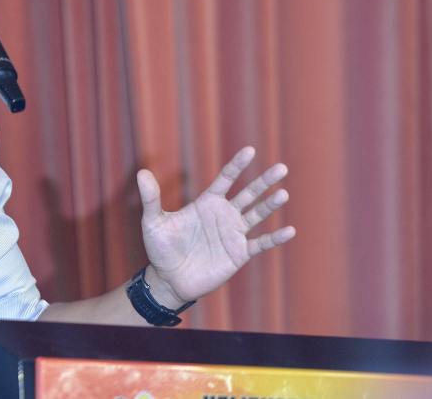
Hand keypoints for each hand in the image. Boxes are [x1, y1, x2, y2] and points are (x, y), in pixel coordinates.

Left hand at [137, 146, 295, 305]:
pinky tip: (289, 230)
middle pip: (248, 194)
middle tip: (281, 168)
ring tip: (283, 193)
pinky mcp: (239, 254)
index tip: (250, 150)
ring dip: (270, 205)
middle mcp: (224, 215)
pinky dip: (274, 238)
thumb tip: (142, 172)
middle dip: (264, 181)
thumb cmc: (160, 249)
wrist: (168, 279)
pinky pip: (260, 244)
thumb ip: (151, 198)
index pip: (226, 179)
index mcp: (206, 203)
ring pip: (257, 215)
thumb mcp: (153, 222)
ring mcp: (233, 234)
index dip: (237, 165)